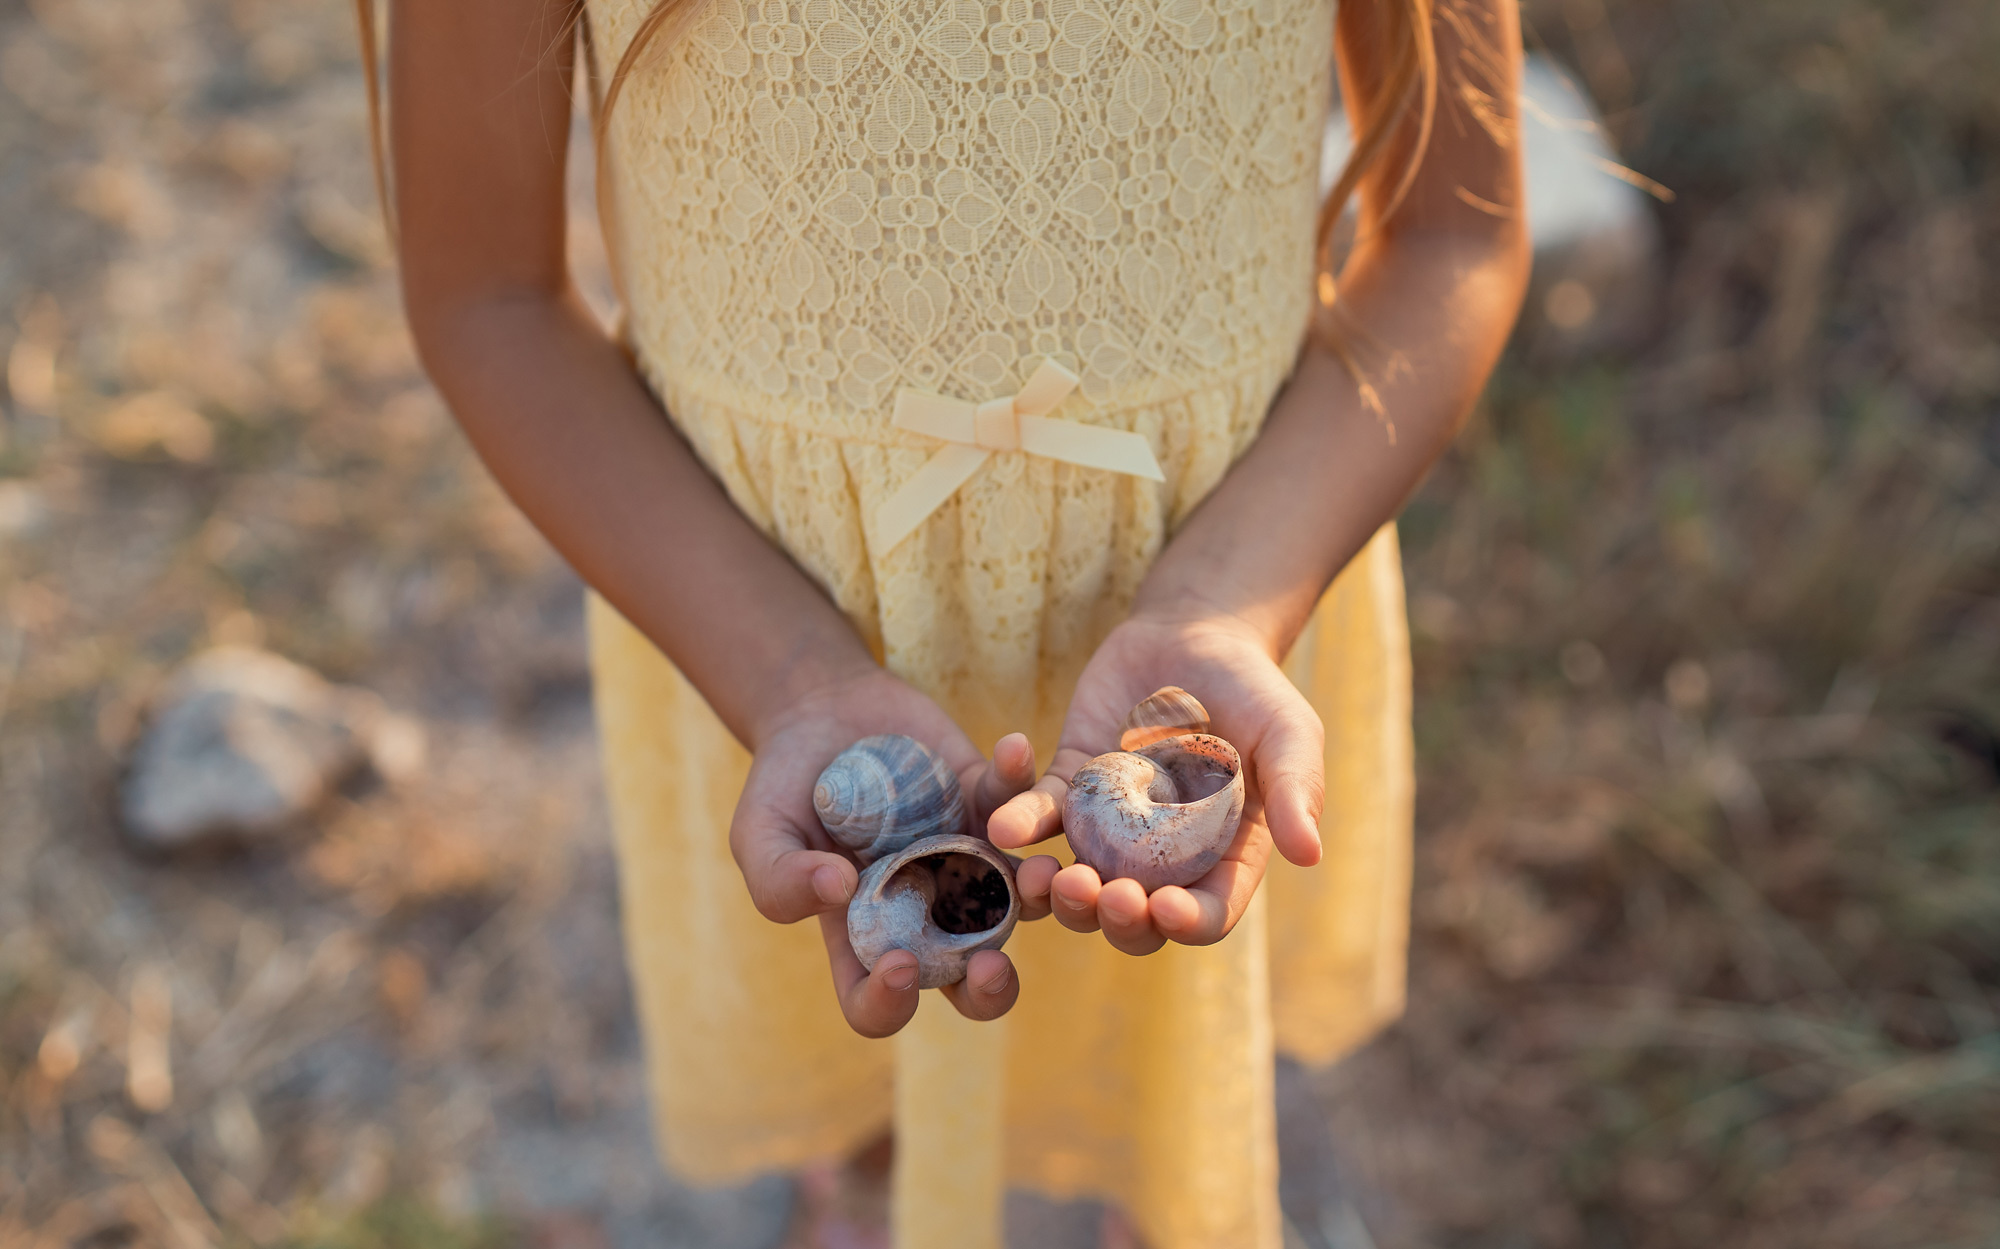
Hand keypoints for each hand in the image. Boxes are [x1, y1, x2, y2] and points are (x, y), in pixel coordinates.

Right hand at [732, 667, 1044, 1036]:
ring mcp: (966, 861)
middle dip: (992, 987)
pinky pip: (1023, 801)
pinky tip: (1011, 747)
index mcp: (864, 936)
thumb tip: (837, 891)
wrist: (820, 711)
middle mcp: (926, 911)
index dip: (889, 1002)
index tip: (897, 966)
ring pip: (1022, 899)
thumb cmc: (783, 787)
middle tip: (993, 963)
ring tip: (1036, 871)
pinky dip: (1020, 777)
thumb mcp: (759, 833)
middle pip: (970, 977)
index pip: (878, 1004)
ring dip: (1036, 893)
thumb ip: (779, 876)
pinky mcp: (990, 803)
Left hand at [988, 609, 1324, 954]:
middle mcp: (1163, 858)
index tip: (1165, 908)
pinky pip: (1040, 816)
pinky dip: (1020, 825)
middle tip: (1103, 895)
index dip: (1185, 923)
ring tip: (1049, 879)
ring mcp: (1111, 828)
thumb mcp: (1289, 733)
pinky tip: (1002, 827)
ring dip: (1057, 894)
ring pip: (1077, 884)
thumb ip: (1298, 790)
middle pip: (1133, 920)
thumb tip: (1310, 856)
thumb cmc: (1254, 689)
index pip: (1206, 915)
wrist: (1194, 634)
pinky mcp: (1070, 786)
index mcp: (1223, 858)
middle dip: (1115, 920)